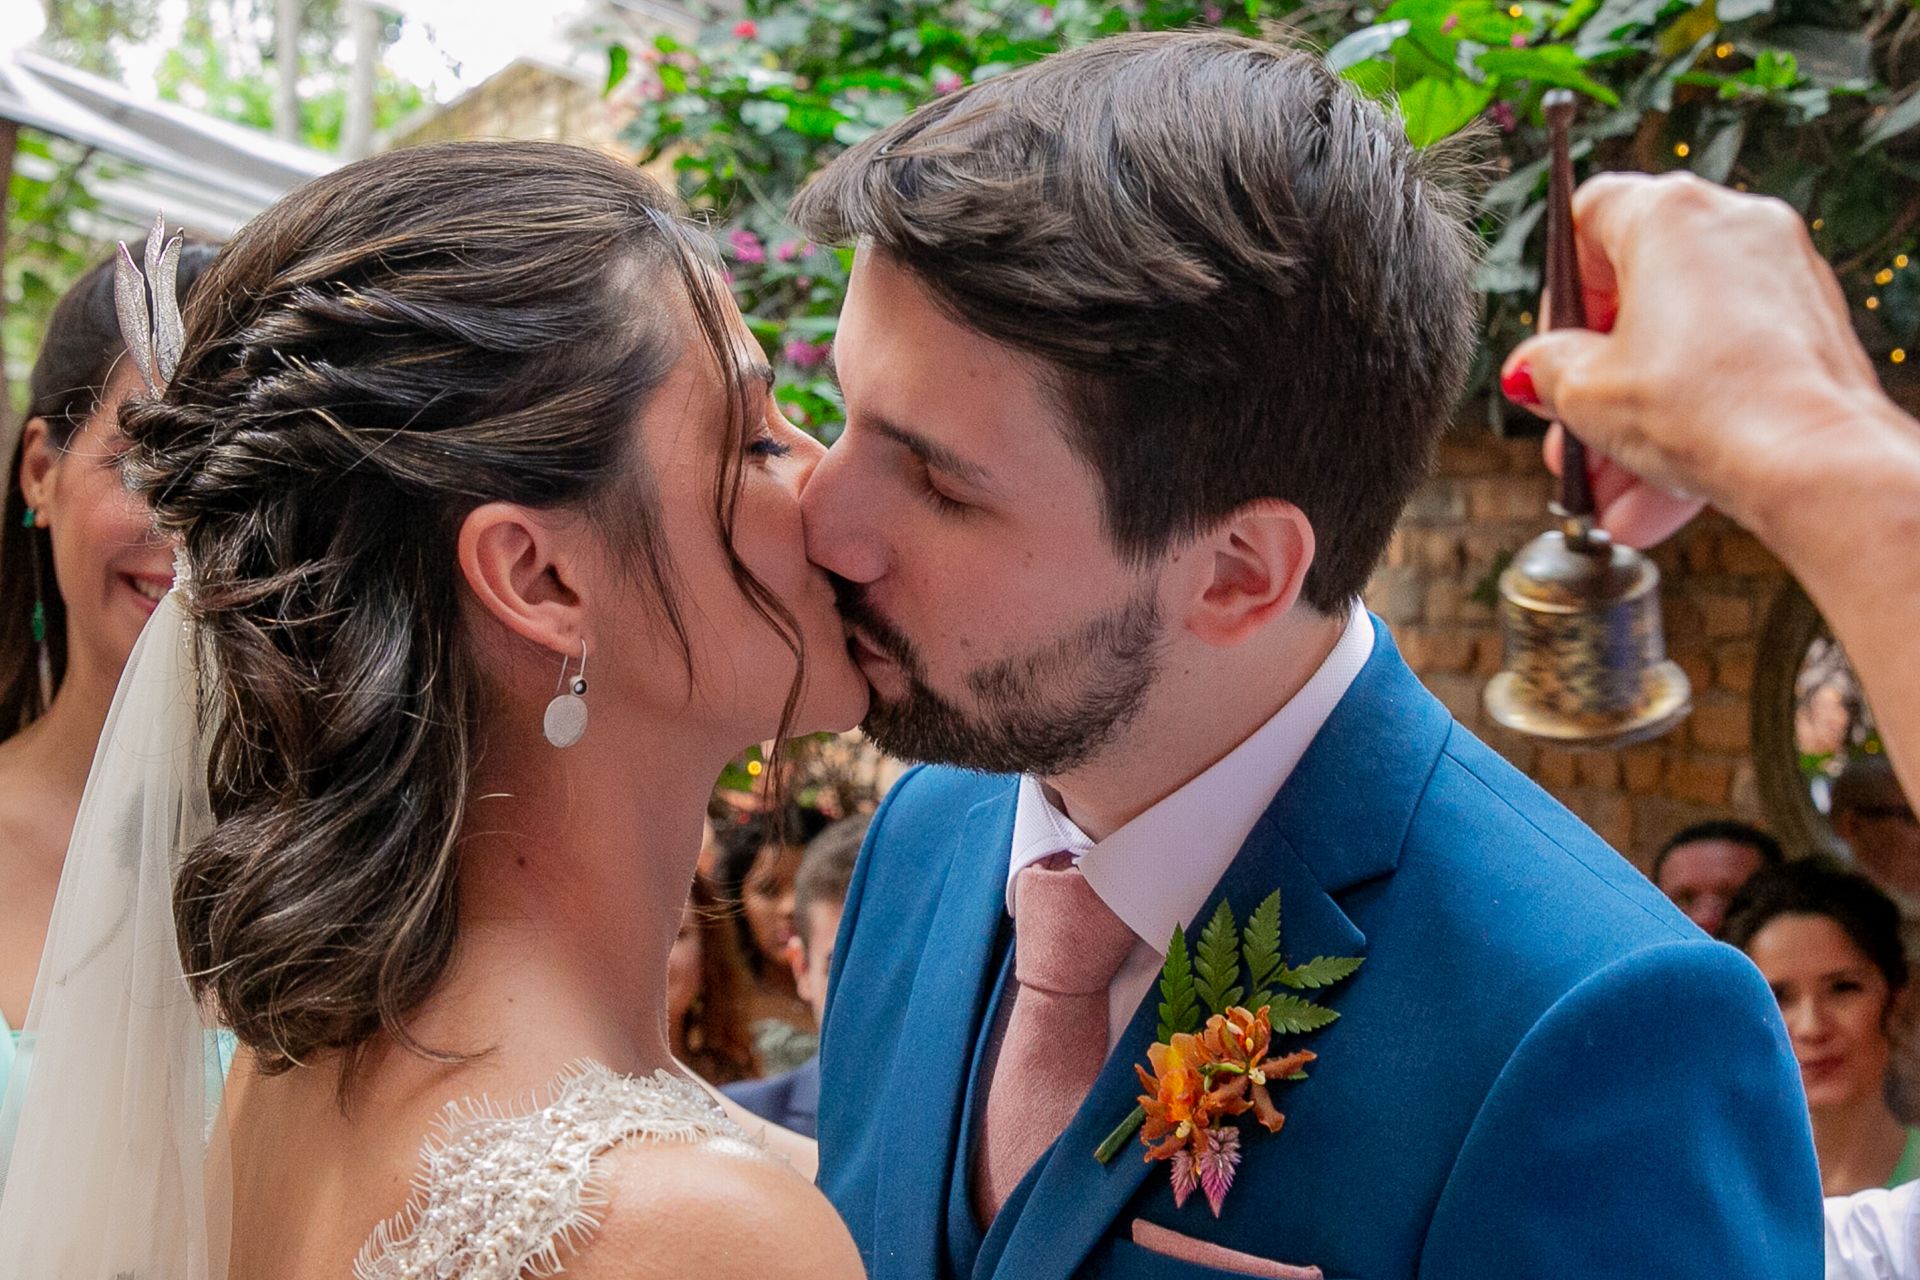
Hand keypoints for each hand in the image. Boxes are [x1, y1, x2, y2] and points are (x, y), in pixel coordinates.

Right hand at [1501, 171, 1895, 547]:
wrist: (1816, 463)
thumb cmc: (1703, 408)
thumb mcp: (1585, 390)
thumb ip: (1547, 367)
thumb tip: (1537, 367)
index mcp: (1671, 215)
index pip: (1589, 216)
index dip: (1560, 287)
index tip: (1554, 348)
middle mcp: (1735, 226)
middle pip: (1638, 299)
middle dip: (1598, 382)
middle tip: (1572, 432)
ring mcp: (1782, 276)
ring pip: (1683, 348)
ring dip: (1638, 423)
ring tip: (1612, 495)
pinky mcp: (1812, 329)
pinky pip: (1729, 369)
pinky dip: (1694, 422)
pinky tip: (1659, 497)